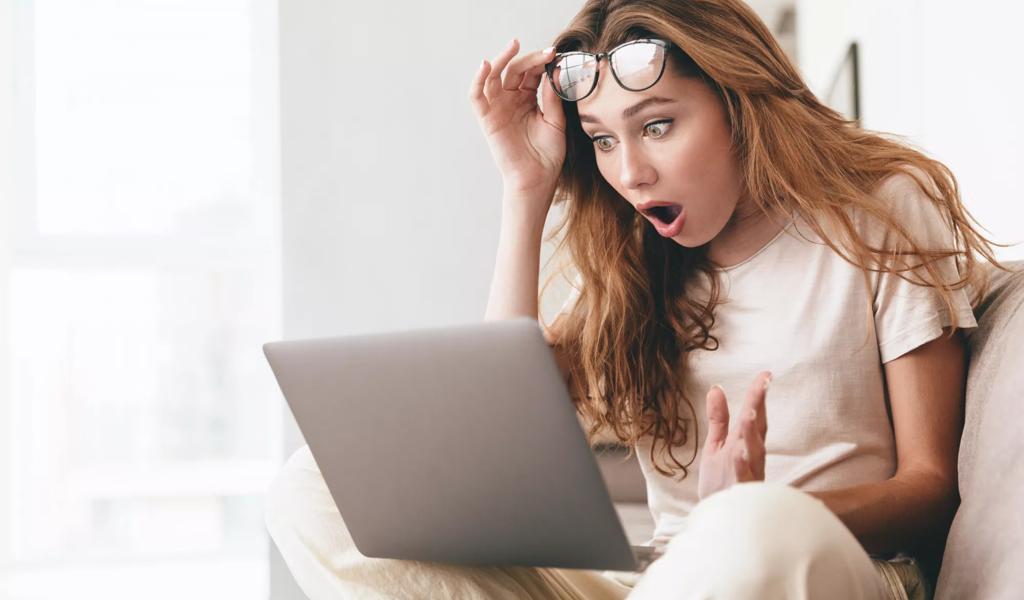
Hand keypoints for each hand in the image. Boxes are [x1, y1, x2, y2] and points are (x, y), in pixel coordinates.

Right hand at [468, 38, 566, 202]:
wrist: (537, 179)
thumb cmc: (547, 155)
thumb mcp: (555, 121)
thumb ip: (552, 98)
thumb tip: (552, 72)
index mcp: (528, 100)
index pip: (531, 73)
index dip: (541, 62)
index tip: (556, 55)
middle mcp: (511, 101)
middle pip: (514, 70)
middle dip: (529, 58)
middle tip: (545, 52)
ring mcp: (498, 108)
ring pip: (494, 76)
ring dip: (501, 59)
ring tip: (514, 46)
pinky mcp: (487, 119)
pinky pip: (476, 96)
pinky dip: (478, 79)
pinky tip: (486, 65)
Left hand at [696, 371, 771, 500]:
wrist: (719, 517)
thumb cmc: (721, 481)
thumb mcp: (717, 445)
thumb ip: (719, 418)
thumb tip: (716, 388)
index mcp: (745, 443)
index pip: (755, 415)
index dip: (758, 395)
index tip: (765, 374)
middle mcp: (750, 456)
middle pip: (757, 428)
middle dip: (759, 406)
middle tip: (763, 384)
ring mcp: (746, 473)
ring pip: (752, 451)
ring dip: (751, 432)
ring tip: (749, 413)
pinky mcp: (740, 490)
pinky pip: (742, 477)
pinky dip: (741, 464)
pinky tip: (738, 452)